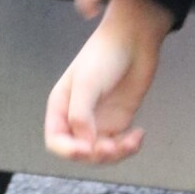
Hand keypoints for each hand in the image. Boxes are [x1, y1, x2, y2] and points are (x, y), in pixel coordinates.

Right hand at [44, 0, 172, 164]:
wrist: (135, 38)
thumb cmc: (104, 55)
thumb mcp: (87, 83)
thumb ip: (81, 116)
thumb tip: (86, 147)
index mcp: (61, 106)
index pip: (56, 140)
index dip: (67, 151)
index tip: (85, 151)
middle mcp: (78, 117)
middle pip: (80, 151)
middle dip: (95, 154)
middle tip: (111, 148)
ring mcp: (99, 120)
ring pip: (101, 152)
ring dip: (115, 154)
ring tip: (129, 142)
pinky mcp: (119, 121)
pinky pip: (120, 145)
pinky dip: (129, 147)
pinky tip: (139, 135)